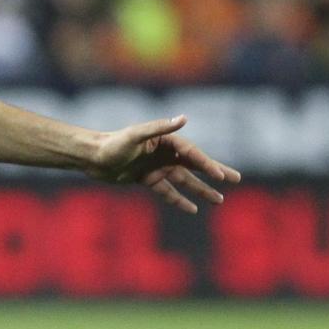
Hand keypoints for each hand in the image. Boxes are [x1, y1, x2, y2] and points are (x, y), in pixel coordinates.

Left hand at [89, 115, 239, 213]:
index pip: (192, 153)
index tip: (221, 175)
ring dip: (201, 190)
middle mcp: (164, 153)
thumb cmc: (113, 143)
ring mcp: (157, 167)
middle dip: (215, 172)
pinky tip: (193, 209)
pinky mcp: (148, 179)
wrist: (92, 157)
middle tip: (236, 179)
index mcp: (165, 140)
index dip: (207, 164)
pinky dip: (180, 200)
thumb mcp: (135, 134)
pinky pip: (168, 191)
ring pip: (184, 181)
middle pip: (195, 165)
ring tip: (219, 200)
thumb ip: (160, 127)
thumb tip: (184, 118)